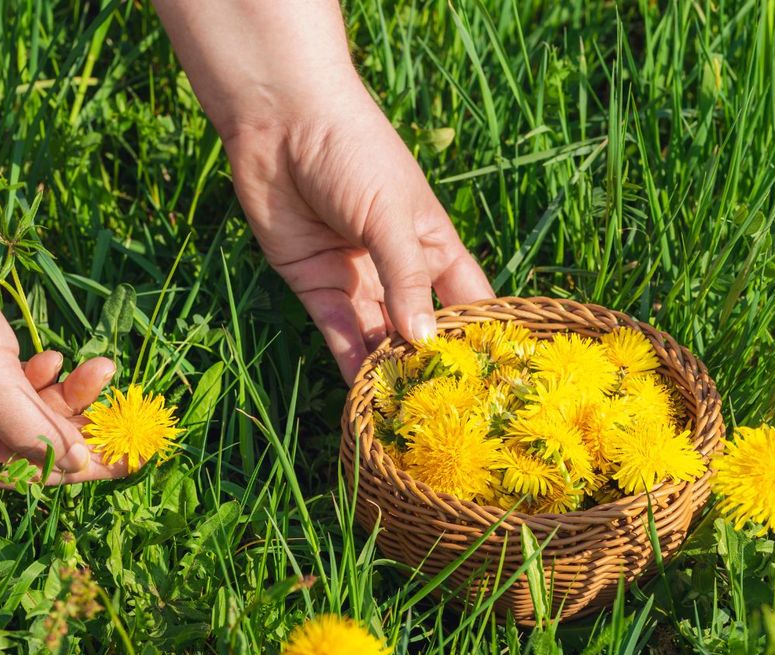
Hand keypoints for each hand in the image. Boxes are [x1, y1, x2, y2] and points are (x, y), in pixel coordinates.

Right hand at [0, 306, 128, 485]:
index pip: (31, 475)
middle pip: (44, 444)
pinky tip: (52, 358)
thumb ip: (30, 427)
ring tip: (101, 367)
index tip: (130, 461)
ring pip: (42, 411)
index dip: (83, 470)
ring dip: (75, 393)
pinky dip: (48, 375)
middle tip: (130, 417)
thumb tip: (78, 464)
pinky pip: (29, 387)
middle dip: (86, 426)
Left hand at [154, 0, 493, 381]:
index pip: (467, 300)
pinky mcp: (317, 287)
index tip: (494, 380)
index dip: (480, 336)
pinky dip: (349, 361)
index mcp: (433, 246)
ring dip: (388, 371)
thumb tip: (426, 342)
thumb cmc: (354, 153)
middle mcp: (398, 270)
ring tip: (403, 413)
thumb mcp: (393, 214)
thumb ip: (409, 278)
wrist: (280, 122)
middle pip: (420, 327)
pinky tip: (362, 392)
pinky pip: (338, 332)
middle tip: (445, 412)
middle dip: (430, 364)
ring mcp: (357, 281)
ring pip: (378, 337)